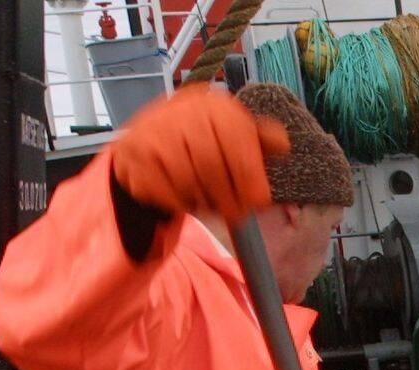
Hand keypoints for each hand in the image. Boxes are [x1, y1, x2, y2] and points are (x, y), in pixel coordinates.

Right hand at [110, 86, 289, 221]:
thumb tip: (282, 143)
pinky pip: (163, 188)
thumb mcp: (235, 134)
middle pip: (211, 164)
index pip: (238, 139)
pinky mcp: (135, 153)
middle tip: (236, 215)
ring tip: (210, 204)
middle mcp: (184, 111)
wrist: (149, 139)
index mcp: (215, 105)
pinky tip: (186, 200)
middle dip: (228, 196)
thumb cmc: (204, 141)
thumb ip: (260, 139)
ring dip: (204, 200)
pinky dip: (180, 202)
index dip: (251, 176)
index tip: (259, 202)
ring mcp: (156, 130)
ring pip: (187, 179)